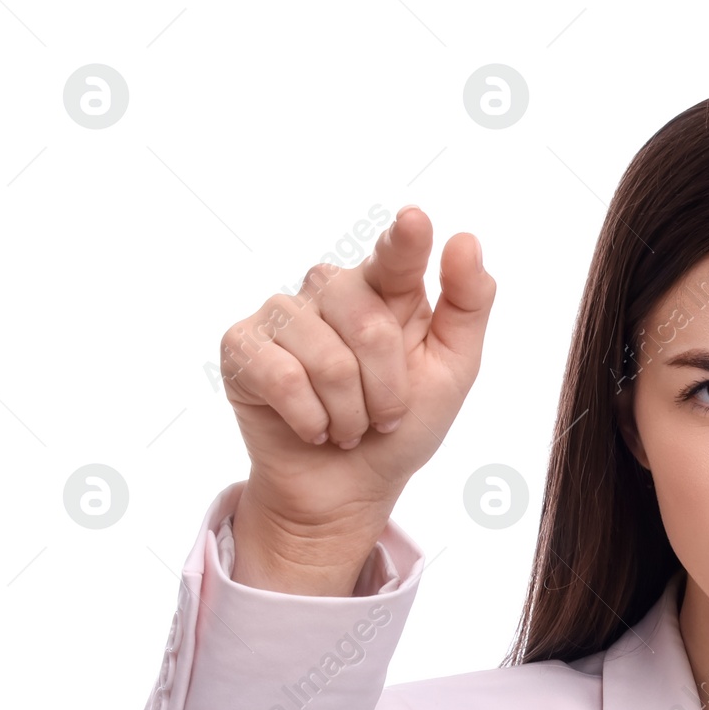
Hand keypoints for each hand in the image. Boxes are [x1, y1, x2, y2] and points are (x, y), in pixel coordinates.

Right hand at [219, 206, 494, 591]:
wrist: (348, 487)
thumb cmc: (399, 425)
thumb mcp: (450, 371)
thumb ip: (466, 307)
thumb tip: (465, 240)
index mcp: (384, 288)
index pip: (396, 257)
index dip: (405, 243)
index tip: (415, 222)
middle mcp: (330, 290)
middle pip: (370, 328)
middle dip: (387, 392)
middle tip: (383, 417)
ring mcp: (282, 314)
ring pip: (328, 362)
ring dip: (349, 415)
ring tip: (347, 425)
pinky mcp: (242, 347)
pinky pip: (284, 380)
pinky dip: (309, 421)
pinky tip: (312, 428)